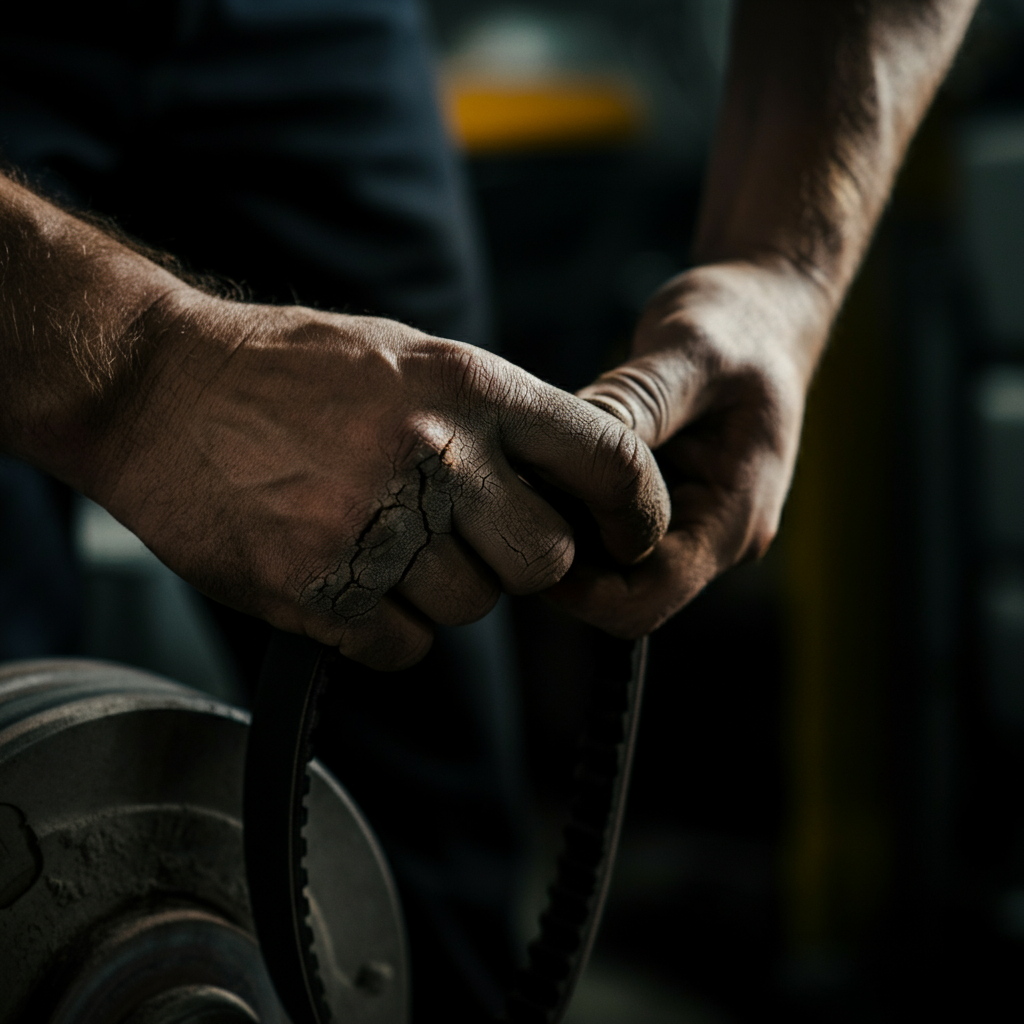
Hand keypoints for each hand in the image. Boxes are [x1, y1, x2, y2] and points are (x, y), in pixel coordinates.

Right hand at [89, 292, 669, 668]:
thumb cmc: (289, 371)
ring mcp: (376, 529)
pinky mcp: (319, 592)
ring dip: (439, 592)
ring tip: (379, 540)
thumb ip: (494, 418)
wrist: (159, 389)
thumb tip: (567, 483)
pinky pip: (403, 648)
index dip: (634, 511)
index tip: (626, 537)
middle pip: (544, 562)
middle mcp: (436, 457)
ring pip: (470, 610)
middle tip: (467, 538)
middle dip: (517, 563)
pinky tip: (345, 577)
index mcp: (471, 389)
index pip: (608, 462)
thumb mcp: (411, 357)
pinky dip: (384, 629)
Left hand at [548, 260, 824, 636]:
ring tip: (518, 482)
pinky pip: (607, 529)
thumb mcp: (691, 351)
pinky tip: (538, 469)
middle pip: (622, 595)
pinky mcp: (664, 502)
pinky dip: (570, 509)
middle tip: (507, 505)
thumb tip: (570, 450)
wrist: (766, 311)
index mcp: (732, 519)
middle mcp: (711, 535)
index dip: (579, 592)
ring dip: (562, 535)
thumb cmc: (740, 324)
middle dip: (563, 564)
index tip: (523, 534)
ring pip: (609, 567)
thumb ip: (637, 404)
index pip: (647, 599)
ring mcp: (688, 522)